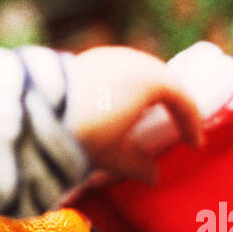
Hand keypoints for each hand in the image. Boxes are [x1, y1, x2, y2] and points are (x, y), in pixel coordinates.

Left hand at [63, 45, 205, 186]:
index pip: (183, 98)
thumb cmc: (87, 131)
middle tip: (172, 124)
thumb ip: (139, 165)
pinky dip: (124, 87)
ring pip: (138, 72)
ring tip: (143, 116)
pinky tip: (115, 106)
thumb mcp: (115, 155)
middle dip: (169, 103)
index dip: (192, 123)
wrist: (39, 108)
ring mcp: (111, 56)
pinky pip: (118, 71)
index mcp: (152, 80)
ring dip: (145, 93)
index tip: (193, 143)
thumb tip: (154, 176)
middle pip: (162, 79)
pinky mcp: (89, 58)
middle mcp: (135, 60)